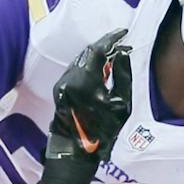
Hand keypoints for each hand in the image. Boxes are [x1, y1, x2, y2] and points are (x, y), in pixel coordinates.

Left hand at [45, 29, 133, 166]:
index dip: (112, 39)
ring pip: (81, 59)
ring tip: (113, 54)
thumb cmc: (103, 131)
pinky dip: (88, 63)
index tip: (124, 33)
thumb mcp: (122, 104)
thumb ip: (123, 75)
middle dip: (105, 45)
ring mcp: (62, 82)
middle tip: (121, 43)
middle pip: (88, 52)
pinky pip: (76, 68)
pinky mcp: (59, 87)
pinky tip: (100, 67)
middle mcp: (70, 78)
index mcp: (86, 82)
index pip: (98, 50)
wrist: (76, 150)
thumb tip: (123, 53)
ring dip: (97, 54)